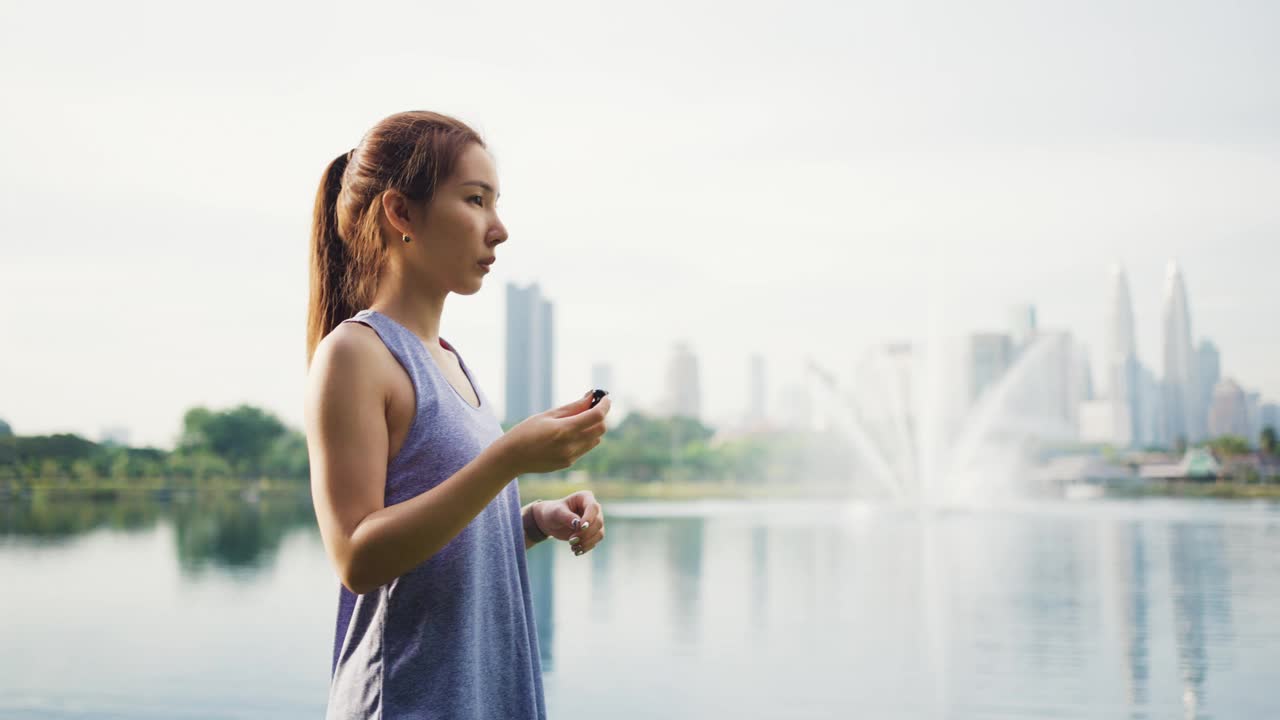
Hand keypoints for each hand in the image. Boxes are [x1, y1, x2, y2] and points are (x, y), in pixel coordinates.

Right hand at [494, 390, 611, 475]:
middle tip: (593, 407)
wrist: (511, 457)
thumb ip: (573, 407)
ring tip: (579, 420)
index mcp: (565, 430)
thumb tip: (591, 396)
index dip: (605, 405)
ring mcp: (570, 456)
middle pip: (601, 429)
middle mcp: (571, 445)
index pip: (596, 416)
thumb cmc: (526, 431)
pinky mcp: (568, 463)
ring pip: (595, 440)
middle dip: (601, 416)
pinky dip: (584, 438)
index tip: (605, 397)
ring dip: (593, 428)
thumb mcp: (548, 415)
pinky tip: (569, 434)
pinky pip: (584, 448)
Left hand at [533, 490, 605, 556]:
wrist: (550, 522)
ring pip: (599, 534)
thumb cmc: (552, 512)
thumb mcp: (556, 513)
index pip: (593, 507)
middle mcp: (593, 509)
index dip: (589, 518)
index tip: (580, 527)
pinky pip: (595, 541)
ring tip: (573, 547)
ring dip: (587, 542)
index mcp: (585, 497)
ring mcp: (594, 521)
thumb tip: (578, 524)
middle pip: (598, 522)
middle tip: (571, 540)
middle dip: (585, 533)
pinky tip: (576, 550)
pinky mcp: (593, 532)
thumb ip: (567, 517)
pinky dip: (586, 547)